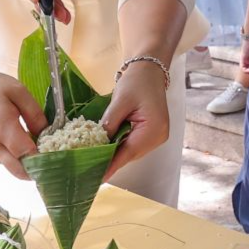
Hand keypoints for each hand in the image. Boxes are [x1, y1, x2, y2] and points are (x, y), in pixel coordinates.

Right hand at [0, 63, 43, 178]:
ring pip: (13, 168)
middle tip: (54, 160)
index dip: (43, 155)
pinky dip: (19, 160)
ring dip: (29, 166)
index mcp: (1, 124)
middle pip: (19, 169)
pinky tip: (28, 147)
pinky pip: (6, 162)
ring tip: (43, 152)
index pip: (26, 152)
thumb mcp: (18, 91)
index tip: (57, 151)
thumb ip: (34, 113)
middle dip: (38, 169)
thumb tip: (47, 133)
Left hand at [101, 59, 169, 178]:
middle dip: (111, 160)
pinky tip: (106, 147)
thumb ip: (109, 123)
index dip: (111, 165)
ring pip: (131, 152)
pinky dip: (120, 147)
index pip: (128, 152)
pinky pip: (133, 145)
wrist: (149, 71)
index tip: (97, 177)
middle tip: (89, 169)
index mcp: (154, 129)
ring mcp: (156, 137)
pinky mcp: (151, 134)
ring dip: (114, 154)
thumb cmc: (137, 81)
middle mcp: (158, 137)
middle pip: (130, 154)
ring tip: (94, 160)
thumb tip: (98, 144)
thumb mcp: (120, 101)